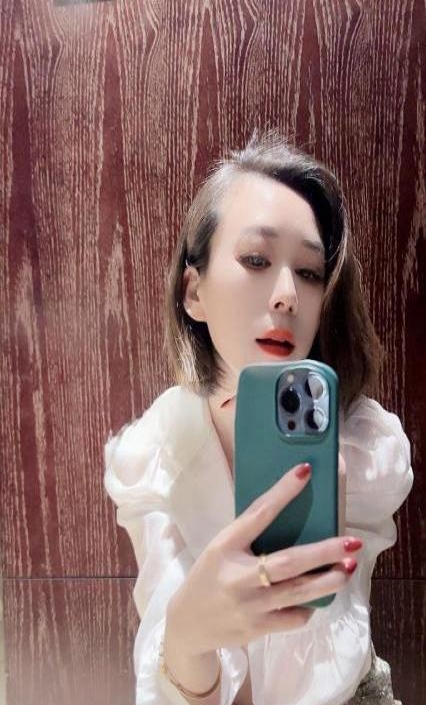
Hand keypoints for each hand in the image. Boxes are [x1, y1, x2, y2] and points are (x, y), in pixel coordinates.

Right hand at [166, 461, 361, 657]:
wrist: (189, 623)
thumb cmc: (210, 575)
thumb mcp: (222, 547)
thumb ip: (249, 534)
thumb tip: (292, 511)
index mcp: (226, 546)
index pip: (258, 513)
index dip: (283, 492)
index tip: (306, 471)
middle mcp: (239, 575)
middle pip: (289, 562)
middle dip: (325, 552)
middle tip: (353, 542)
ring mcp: (250, 606)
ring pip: (299, 592)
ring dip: (329, 580)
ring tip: (350, 567)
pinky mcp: (259, 629)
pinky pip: (295, 616)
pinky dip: (309, 605)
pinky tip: (317, 596)